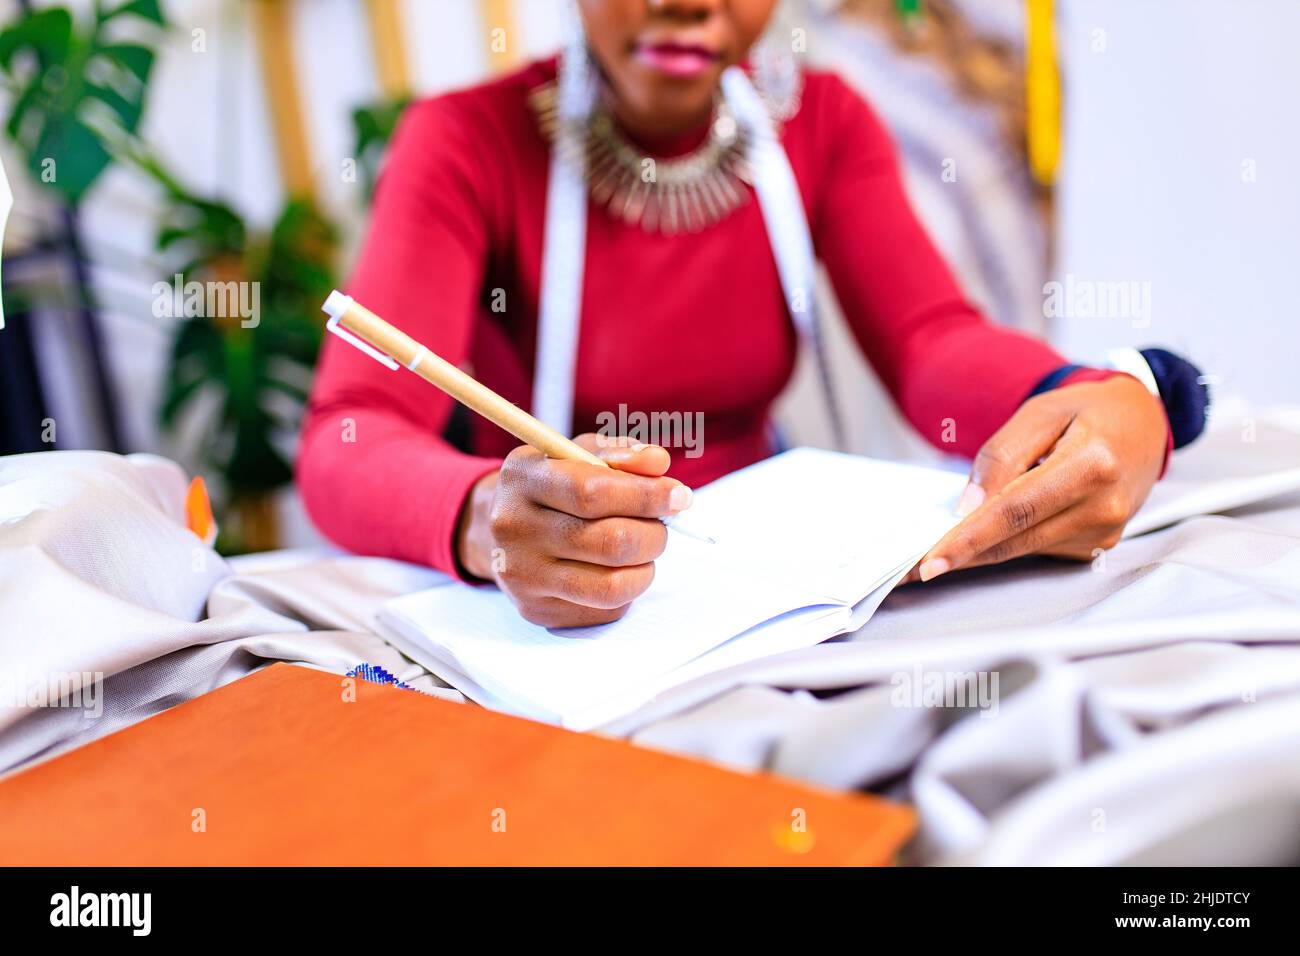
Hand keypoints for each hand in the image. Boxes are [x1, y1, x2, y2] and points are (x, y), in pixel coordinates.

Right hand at [455, 435, 690, 627]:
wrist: (501, 533)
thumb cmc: (553, 486)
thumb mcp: (578, 455)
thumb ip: (620, 454)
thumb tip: (658, 463)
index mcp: (523, 478)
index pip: (592, 493)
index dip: (646, 496)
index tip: (679, 496)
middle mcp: (514, 528)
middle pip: (610, 542)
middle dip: (654, 534)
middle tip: (662, 526)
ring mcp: (522, 576)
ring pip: (612, 585)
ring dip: (646, 566)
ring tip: (644, 549)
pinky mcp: (537, 611)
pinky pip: (605, 609)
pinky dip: (627, 589)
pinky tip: (617, 569)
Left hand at [911, 375, 1167, 581]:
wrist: (1143, 422)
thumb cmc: (1087, 412)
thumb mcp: (1039, 413)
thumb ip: (1001, 457)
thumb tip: (968, 509)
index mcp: (1092, 465)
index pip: (1015, 511)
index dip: (968, 538)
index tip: (929, 561)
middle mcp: (1104, 507)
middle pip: (1016, 538)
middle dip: (961, 554)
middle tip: (912, 568)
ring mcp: (1105, 531)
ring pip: (1023, 549)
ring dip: (978, 553)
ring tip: (935, 554)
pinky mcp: (1099, 544)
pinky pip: (1039, 548)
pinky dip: (1007, 544)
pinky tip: (983, 537)